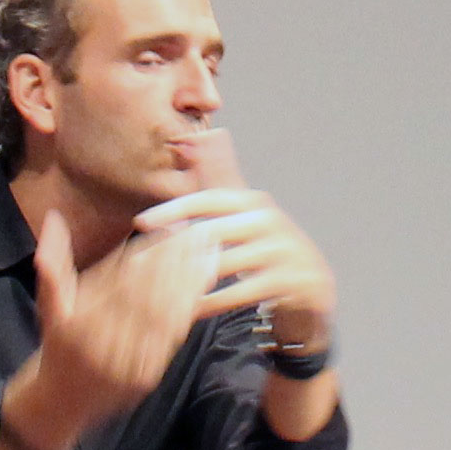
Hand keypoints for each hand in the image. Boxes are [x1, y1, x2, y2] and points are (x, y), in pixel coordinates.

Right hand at [25, 208, 208, 447]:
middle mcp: (99, 343)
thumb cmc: (59, 343)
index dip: (151, 250)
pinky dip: (187, 313)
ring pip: (164, 317)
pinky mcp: (144, 378)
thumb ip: (52, 261)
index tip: (174, 226)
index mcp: (77, 321)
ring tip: (210, 255)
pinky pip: (170, 342)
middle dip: (178, 262)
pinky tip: (202, 291)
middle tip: (203, 234)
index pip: (122, 278)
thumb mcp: (50, 304)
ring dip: (191, 284)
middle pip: (148, 295)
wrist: (61, 401)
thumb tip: (53, 216)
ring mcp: (124, 364)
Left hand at [135, 180, 337, 352]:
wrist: (310, 295)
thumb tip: (197, 138)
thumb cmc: (264, 256)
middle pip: (214, 231)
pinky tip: (192, 311)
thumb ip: (217, 187)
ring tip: (161, 292)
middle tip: (142, 266)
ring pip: (227, 263)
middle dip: (175, 249)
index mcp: (254, 202)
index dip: (174, 208)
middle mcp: (271, 221)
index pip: (208, 198)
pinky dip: (216, 301)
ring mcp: (287, 251)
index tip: (140, 222)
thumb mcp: (240, 220)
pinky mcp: (296, 280)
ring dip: (190, 280)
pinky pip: (246, 291)